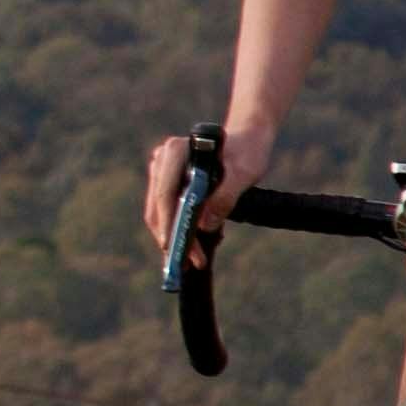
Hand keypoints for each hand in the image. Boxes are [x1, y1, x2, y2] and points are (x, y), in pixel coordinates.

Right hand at [144, 122, 262, 256]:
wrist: (246, 141)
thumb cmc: (247, 153)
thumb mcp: (244, 173)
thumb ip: (225, 197)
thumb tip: (204, 226)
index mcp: (176, 152)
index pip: (165, 194)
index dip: (169, 224)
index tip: (179, 250)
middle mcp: (162, 160)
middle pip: (158, 207)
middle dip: (173, 238)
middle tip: (191, 264)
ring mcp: (162, 172)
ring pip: (159, 214)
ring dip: (175, 238)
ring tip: (197, 258)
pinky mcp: (167, 183)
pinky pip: (167, 212)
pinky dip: (179, 230)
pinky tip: (197, 244)